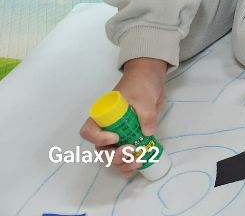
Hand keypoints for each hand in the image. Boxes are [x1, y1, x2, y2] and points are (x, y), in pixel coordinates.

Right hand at [79, 57, 167, 177]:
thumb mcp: (144, 97)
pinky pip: (125, 156)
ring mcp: (118, 135)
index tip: (115, 138)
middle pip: (101, 149)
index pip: (89, 131)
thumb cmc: (141, 85)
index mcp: (102, 115)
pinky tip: (136, 169)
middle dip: (114, 156)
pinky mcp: (129, 139)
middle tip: (130, 152)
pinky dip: (128, 165)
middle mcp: (107, 127)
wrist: (151, 79)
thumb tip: (147, 133)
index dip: (98, 139)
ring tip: (138, 162)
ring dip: (122, 163)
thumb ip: (146, 114)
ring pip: (112, 156)